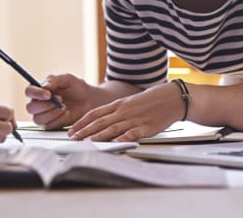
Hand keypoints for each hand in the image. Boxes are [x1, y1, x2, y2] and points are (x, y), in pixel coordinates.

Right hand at [24, 73, 92, 128]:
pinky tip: (67, 113)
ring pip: (38, 119)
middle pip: (30, 108)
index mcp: (39, 89)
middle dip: (45, 105)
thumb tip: (44, 86)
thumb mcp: (67, 78)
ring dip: (51, 114)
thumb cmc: (76, 87)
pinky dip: (58, 120)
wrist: (89, 100)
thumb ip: (55, 80)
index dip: (36, 93)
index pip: (29, 91)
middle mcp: (38, 103)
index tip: (48, 94)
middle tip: (60, 100)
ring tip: (64, 107)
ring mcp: (44, 115)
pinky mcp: (51, 124)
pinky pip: (48, 126)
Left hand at [68, 81, 182, 141]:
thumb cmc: (150, 101)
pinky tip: (114, 144)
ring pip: (112, 128)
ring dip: (97, 136)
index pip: (94, 113)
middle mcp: (123, 111)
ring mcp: (133, 119)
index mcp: (118, 104)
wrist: (171, 98)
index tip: (72, 130)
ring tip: (86, 143)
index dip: (82, 122)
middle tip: (73, 138)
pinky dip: (121, 139)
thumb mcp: (129, 102)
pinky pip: (131, 134)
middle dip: (84, 131)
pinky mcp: (145, 127)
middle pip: (99, 122)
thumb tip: (101, 121)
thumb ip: (116, 111)